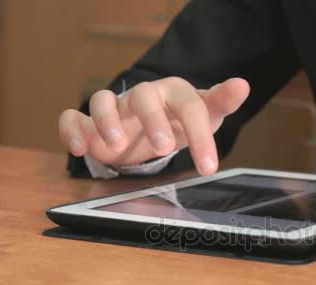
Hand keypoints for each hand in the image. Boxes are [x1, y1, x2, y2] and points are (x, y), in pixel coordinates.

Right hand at [58, 77, 249, 175]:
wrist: (149, 127)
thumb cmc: (179, 120)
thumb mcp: (205, 114)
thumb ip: (221, 102)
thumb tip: (242, 85)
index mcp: (175, 93)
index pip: (190, 107)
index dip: (200, 135)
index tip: (208, 167)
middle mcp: (143, 96)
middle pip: (144, 96)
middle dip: (153, 121)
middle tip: (163, 148)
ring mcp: (115, 107)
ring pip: (103, 100)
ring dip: (107, 120)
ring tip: (117, 145)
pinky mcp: (90, 121)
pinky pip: (73, 117)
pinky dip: (72, 129)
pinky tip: (80, 148)